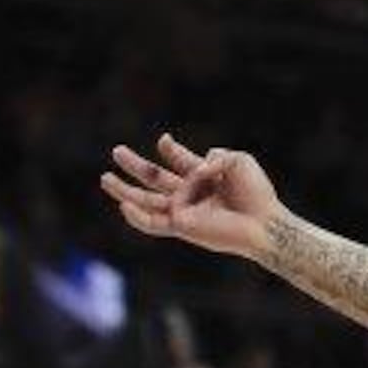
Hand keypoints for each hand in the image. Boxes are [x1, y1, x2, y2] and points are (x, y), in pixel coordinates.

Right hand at [98, 133, 285, 258]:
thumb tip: (198, 165)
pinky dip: (137, 216)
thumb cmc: (256, 193)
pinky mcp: (182, 226)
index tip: (164, 141)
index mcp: (205, 176)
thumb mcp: (239, 161)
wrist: (263, 221)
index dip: (171, 150)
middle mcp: (192, 193)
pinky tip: (122, 206)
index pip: (180, 161)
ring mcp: (184, 210)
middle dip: (135, 165)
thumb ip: (215, 155)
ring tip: (104, 177)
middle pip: (155, 178)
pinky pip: (153, 223)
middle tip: (116, 151)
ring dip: (125, 190)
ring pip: (146, 201)